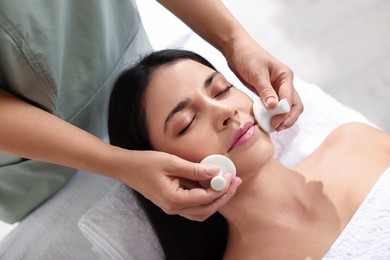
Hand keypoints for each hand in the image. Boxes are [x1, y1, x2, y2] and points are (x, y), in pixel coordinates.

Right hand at [118, 150, 241, 220]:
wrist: (125, 168)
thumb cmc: (145, 163)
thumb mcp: (171, 162)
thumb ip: (194, 169)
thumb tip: (216, 172)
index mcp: (174, 199)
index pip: (205, 198)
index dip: (221, 188)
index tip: (231, 176)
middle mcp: (174, 208)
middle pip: (206, 209)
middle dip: (223, 196)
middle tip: (235, 182)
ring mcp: (172, 207)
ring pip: (201, 211)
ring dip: (216, 199)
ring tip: (227, 184)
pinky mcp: (171, 202)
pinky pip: (193, 206)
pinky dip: (205, 199)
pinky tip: (211, 185)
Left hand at [225, 36, 302, 130]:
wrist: (236, 49)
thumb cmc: (247, 56)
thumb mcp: (257, 73)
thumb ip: (265, 90)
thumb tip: (274, 107)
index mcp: (286, 76)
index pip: (290, 99)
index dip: (284, 113)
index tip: (274, 123)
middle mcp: (285, 83)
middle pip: (294, 105)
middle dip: (288, 118)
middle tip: (276, 128)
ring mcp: (277, 88)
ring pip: (286, 107)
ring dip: (282, 118)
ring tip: (273, 128)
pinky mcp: (268, 92)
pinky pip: (275, 107)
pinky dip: (273, 115)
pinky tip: (266, 122)